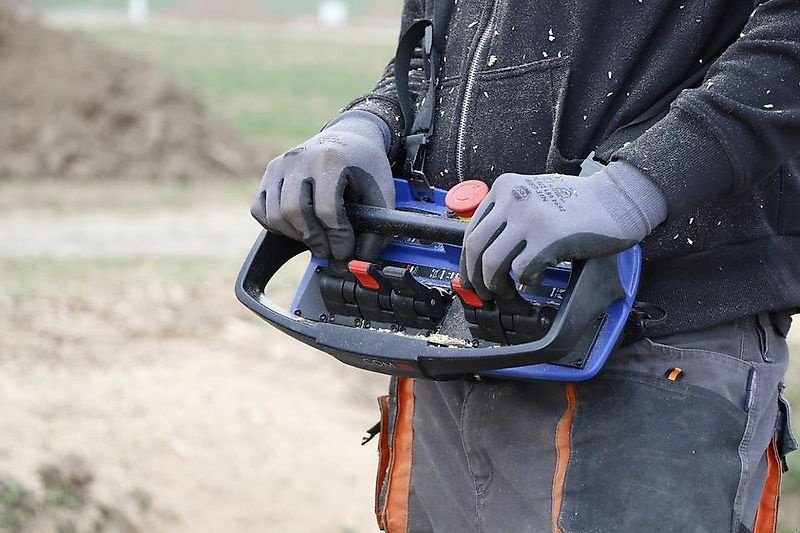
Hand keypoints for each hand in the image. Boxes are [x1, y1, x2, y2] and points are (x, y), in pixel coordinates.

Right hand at [250, 110, 394, 259]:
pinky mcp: (269, 173)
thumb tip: (362, 260)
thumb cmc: (366, 166)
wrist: (350, 136)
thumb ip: (377, 227)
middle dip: (314, 239)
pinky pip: (260, 209)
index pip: (327, 209)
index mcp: (330, 158)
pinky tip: (297, 227)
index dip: (337, 237)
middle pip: (294, 212)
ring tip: (316, 239)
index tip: (344, 250)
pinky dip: (275, 225)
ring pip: (275, 214)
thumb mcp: (382, 192)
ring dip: (296, 235)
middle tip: (328, 250)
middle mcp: (299, 158)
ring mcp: (280, 164)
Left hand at [460, 162, 667, 299]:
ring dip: (496, 286)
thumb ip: (509, 216)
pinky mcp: (548, 238)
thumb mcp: (535, 195)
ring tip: (507, 294)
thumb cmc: (580, 203)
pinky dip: (524, 283)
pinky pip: (521, 272)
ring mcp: (529, 218)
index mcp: (505, 187)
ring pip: (493, 263)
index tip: (470, 276)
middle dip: (474, 277)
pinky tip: (534, 281)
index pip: (472, 230)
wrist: (619, 199)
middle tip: (483, 293)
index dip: (467, 260)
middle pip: (475, 248)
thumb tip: (485, 257)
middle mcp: (513, 199)